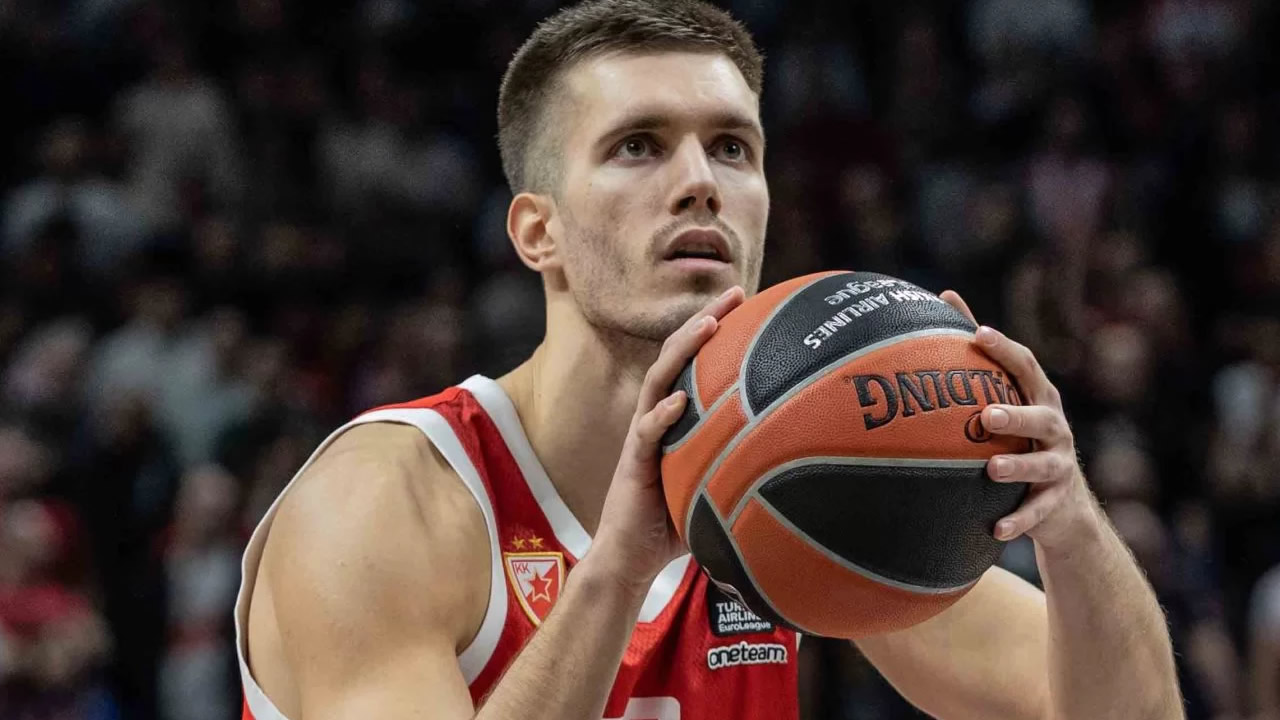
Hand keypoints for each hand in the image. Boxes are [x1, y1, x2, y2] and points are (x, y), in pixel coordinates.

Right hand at [588, 286, 745, 588]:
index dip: (718, 329)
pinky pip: (647, 435)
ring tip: (706, 326)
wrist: (631, 558)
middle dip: (704, 321)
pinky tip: (679, 403)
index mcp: (676, 417)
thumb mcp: (717, 486)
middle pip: (677, 356)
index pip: (696, 362)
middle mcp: (657, 417)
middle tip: (733, 293)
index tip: (748, 300)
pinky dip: (662, 417)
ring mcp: (642, 437)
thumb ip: (745, 467)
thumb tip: (802, 462)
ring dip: (682, 351)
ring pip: (659, 381)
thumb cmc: (675, 524)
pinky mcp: (632, 464)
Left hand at [940, 291, 1099, 549]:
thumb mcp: (1006, 395)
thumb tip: (944, 295)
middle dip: (1017, 415)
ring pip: (1044, 466)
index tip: (978, 335)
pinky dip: (1018, 521)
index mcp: (1039, 398)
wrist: (1063, 505)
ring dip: (1018, 467)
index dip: (1005, 350)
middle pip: (1042, 417)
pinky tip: (995, 530)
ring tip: (990, 468)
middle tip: (986, 415)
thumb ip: (979, 351)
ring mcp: (1059, 467)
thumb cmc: (1020, 436)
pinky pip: (1038, 513)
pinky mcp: (1056, 503)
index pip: (1027, 367)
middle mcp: (1055, 429)